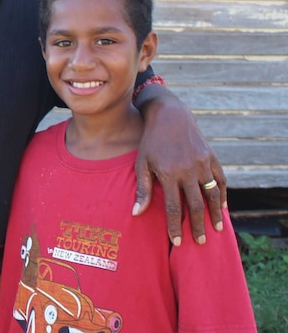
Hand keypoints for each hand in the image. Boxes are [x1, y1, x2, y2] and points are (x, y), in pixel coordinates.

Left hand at [134, 95, 226, 245]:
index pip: (174, 207)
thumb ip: (143, 190)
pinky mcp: (211, 157)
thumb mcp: (142, 164)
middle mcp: (188, 170)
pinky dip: (222, 194)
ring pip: (212, 194)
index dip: (176, 226)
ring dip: (214, 213)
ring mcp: (202, 163)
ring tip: (215, 229)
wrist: (169, 116)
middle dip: (198, 226)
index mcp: (169, 173)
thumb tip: (136, 213)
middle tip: (199, 242)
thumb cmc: (151, 142)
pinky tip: (220, 207)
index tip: (178, 241)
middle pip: (196, 205)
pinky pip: (220, 180)